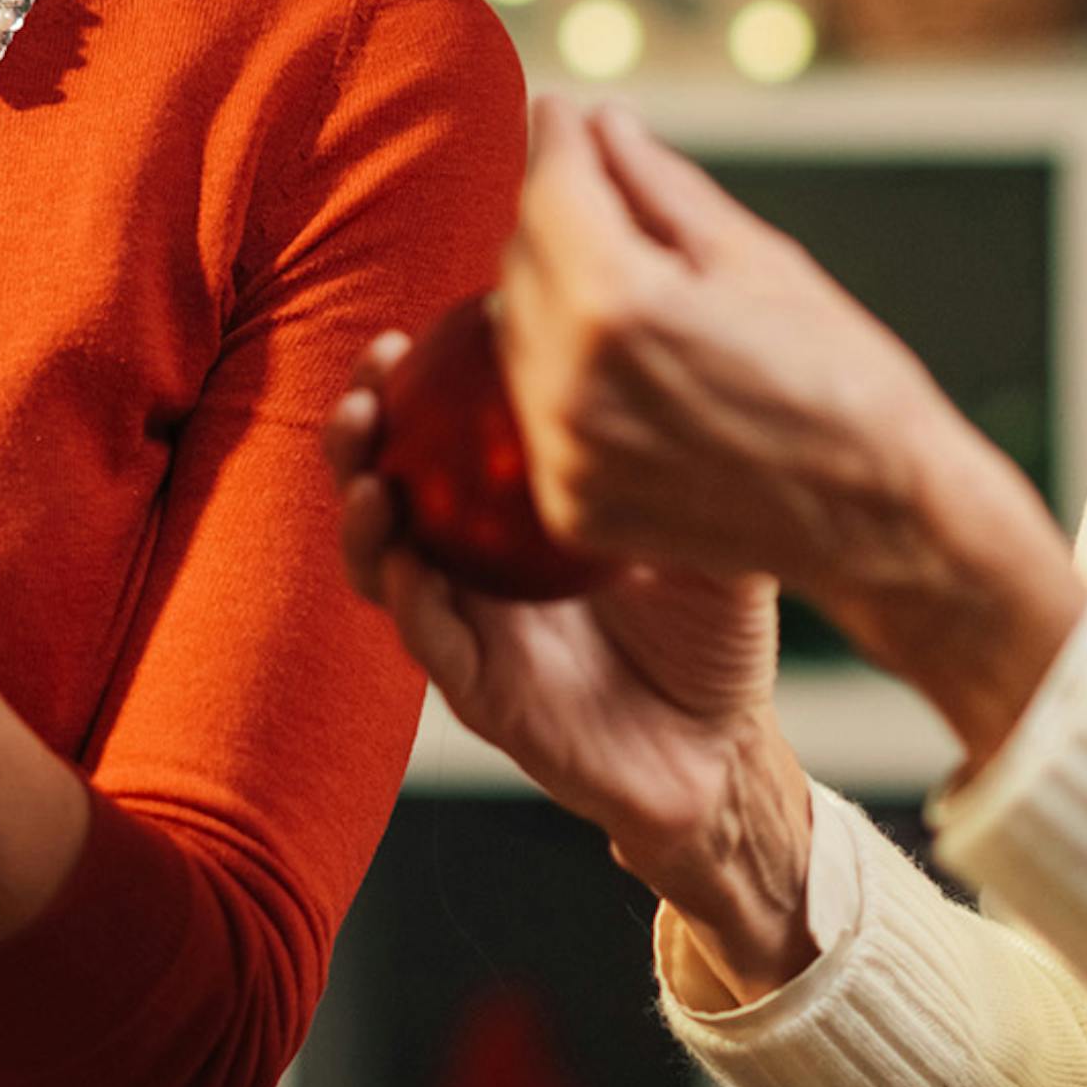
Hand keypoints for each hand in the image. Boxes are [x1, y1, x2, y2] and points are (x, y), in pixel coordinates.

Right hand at [328, 334, 819, 991]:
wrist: (727, 748)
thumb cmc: (718, 627)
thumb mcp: (708, 522)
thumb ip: (679, 455)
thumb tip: (661, 352)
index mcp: (515, 517)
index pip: (441, 437)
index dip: (408, 387)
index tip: (404, 337)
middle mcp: (477, 564)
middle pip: (387, 487)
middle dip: (359, 435)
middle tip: (366, 391)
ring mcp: (472, 628)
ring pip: (384, 565)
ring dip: (363, 519)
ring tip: (369, 479)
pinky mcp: (482, 695)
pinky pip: (431, 643)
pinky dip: (410, 603)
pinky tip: (407, 563)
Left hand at [499, 95, 1086, 764]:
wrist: (880, 523)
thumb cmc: (840, 380)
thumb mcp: (757, 258)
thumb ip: (660, 186)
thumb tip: (604, 124)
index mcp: (617, 301)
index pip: (551, 188)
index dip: (559, 135)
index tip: (564, 109)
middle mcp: (570, 381)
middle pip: (524, 255)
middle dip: (561, 213)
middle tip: (609, 190)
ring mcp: (564, 453)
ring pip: (517, 331)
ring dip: (555, 291)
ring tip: (627, 282)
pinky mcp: (570, 504)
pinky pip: (536, 407)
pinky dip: (564, 372)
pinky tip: (625, 361)